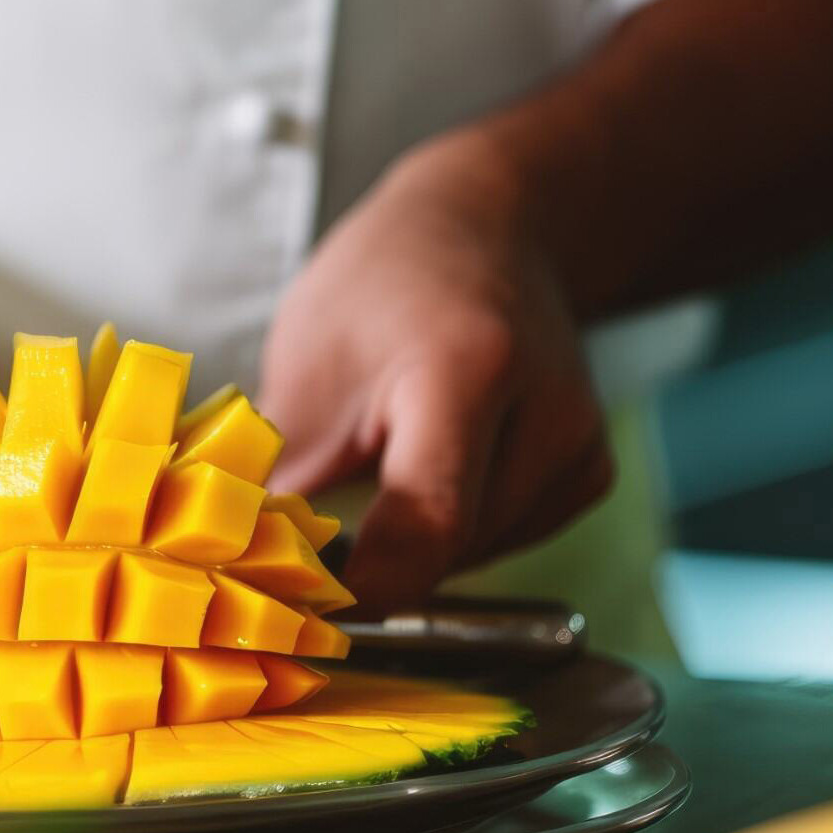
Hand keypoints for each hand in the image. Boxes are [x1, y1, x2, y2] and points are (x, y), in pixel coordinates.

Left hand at [260, 132, 612, 616]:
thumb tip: (244, 569)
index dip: (361, 586)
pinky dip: (452, 532)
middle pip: (449, 548)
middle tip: (304, 542)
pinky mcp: (589, 471)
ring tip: (369, 479)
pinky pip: (505, 540)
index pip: (427, 521)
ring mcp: (578, 445)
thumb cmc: (385, 280)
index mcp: (466, 369)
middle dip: (372, 562)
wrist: (489, 226)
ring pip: (475, 554)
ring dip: (412, 546)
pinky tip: (423, 474)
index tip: (299, 607)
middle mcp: (546, 412)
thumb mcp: (307, 357)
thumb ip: (285, 470)